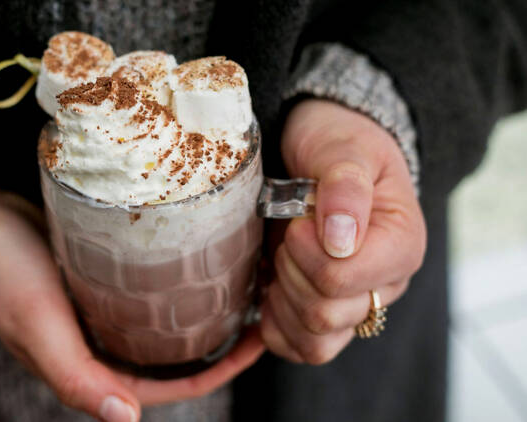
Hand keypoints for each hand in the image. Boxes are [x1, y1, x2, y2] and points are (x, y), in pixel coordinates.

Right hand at [0, 168, 263, 420]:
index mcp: (90, 368)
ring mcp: (99, 311)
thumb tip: (125, 419)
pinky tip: (197, 257)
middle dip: (220, 339)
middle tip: (260, 305)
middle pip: (173, 354)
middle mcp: (99, 343)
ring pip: (162, 321)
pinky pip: (145, 289)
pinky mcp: (96, 279)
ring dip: (201, 308)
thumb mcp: (35, 322)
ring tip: (240, 280)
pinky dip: (174, 281)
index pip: (169, 384)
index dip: (217, 371)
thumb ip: (75, 375)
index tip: (258, 340)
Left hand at [260, 99, 425, 363]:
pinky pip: (298, 349)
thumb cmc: (339, 145)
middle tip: (289, 233)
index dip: (304, 251)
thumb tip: (341, 239)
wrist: (326, 152)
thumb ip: (345, 187)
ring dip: (282, 301)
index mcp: (400, 247)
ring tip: (283, 258)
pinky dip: (274, 325)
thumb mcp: (344, 148)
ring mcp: (356, 308)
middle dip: (290, 271)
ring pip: (313, 343)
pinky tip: (272, 287)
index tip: (298, 219)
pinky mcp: (327, 320)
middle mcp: (384, 286)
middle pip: (324, 316)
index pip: (340, 280)